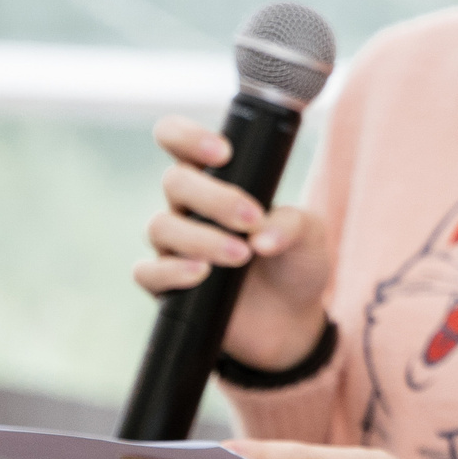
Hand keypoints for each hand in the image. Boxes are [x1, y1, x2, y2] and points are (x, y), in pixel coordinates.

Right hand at [136, 114, 333, 368]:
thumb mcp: (310, 236)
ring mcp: (175, 246)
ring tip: (241, 255)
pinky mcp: (167, 285)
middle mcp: (189, 208)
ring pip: (161, 226)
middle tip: (251, 218)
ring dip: (202, 238)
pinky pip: (147, 272)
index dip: (187, 136)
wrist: (291, 321)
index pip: (179, 141)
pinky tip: (200, 274)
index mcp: (218, 180)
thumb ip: (293, 224)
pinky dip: (171, 271)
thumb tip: (262, 235)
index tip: (223, 152)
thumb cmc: (295, 263)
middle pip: (176, 182)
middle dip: (214, 197)